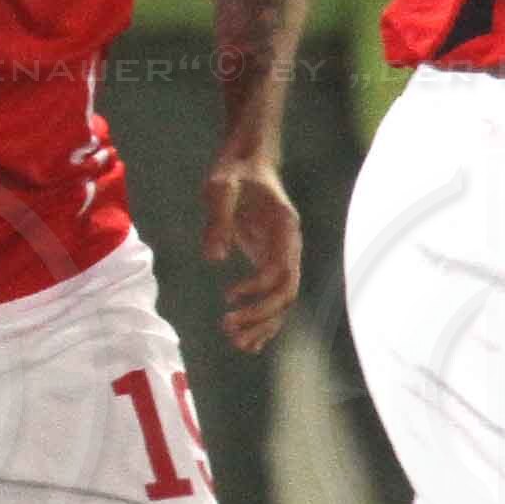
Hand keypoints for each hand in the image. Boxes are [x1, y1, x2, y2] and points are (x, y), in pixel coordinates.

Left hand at [205, 161, 304, 349]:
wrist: (246, 161)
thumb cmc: (233, 173)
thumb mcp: (219, 188)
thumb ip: (218, 220)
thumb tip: (214, 258)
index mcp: (284, 228)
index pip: (279, 271)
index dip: (256, 289)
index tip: (228, 296)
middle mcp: (290, 246)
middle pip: (287, 293)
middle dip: (261, 316)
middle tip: (228, 328)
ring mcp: (283, 255)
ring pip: (283, 301)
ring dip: (263, 325)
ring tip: (235, 342)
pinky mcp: (270, 261)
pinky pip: (273, 298)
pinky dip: (264, 321)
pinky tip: (249, 341)